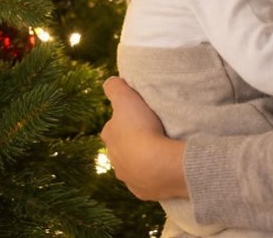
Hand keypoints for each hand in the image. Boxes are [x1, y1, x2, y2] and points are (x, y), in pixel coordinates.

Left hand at [101, 77, 188, 200]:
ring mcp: (128, 177)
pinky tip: (163, 167)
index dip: (124, 119)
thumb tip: (109, 82)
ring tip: (160, 150)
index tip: (138, 116)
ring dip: (143, 159)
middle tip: (152, 132)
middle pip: (122, 147)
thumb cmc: (140, 128)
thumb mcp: (126, 98)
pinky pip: (147, 181)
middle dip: (133, 141)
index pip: (113, 126)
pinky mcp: (142, 190)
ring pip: (133, 165)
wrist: (158, 165)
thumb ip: (115, 87)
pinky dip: (153, 175)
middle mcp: (114, 159)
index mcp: (109, 136)